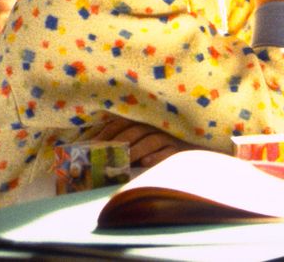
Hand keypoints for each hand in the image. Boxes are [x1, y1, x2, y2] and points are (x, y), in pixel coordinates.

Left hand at [86, 116, 203, 167]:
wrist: (193, 152)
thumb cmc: (159, 145)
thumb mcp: (138, 139)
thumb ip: (119, 140)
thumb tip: (91, 148)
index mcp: (143, 120)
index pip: (120, 122)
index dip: (105, 133)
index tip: (90, 147)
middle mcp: (157, 125)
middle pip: (134, 130)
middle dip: (117, 144)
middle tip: (102, 158)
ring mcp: (170, 136)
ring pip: (151, 140)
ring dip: (134, 151)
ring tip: (121, 163)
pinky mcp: (182, 149)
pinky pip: (169, 152)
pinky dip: (157, 157)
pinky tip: (146, 163)